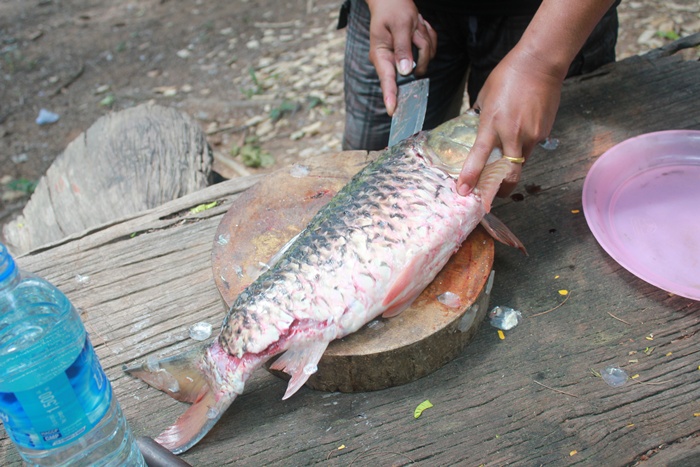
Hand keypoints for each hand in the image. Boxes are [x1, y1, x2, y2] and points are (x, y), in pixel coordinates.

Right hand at [366, 0, 436, 114]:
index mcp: (381, 55)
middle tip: (415, 29)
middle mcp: (391, 61)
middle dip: (421, 50)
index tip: (392, 110)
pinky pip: (430, 51)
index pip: (387, 80)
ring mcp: (403, 59)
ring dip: (425, 40)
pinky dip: (428, 37)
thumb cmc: (392, 9)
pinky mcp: (414, 55)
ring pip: (426, 59)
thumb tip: (406, 71)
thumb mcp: (400, 25)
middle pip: (415, 70)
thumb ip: (403, 48)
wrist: (392, 1)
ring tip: (415, 24)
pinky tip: (418, 27)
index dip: (390, 96)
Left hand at [456, 46, 562, 196]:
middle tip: (493, 193)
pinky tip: (522, 127)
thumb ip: (481, 117)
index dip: (471, 176)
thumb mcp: (485, 97)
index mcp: (493, 123)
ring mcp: (532, 135)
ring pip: (521, 162)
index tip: (464, 191)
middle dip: (501, 188)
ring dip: (512, 165)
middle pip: (509, 173)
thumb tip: (476, 130)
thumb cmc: (508, 75)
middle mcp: (514, 134)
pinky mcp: (544, 132)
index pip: (480, 156)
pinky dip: (524, 145)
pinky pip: (531, 146)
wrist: (540, 63)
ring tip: (506, 154)